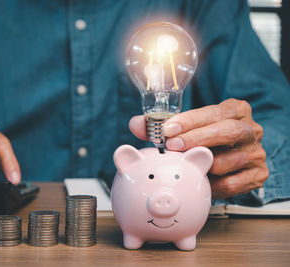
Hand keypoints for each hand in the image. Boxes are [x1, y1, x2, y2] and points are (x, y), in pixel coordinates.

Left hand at [129, 98, 267, 198]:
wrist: (238, 158)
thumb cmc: (209, 138)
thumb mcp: (190, 127)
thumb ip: (162, 126)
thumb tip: (135, 124)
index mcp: (235, 111)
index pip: (213, 112)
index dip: (189, 121)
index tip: (168, 129)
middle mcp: (250, 129)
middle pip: (227, 132)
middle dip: (196, 139)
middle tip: (172, 147)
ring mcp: (256, 153)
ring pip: (228, 161)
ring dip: (202, 165)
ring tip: (185, 167)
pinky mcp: (258, 175)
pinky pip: (232, 184)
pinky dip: (213, 185)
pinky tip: (201, 181)